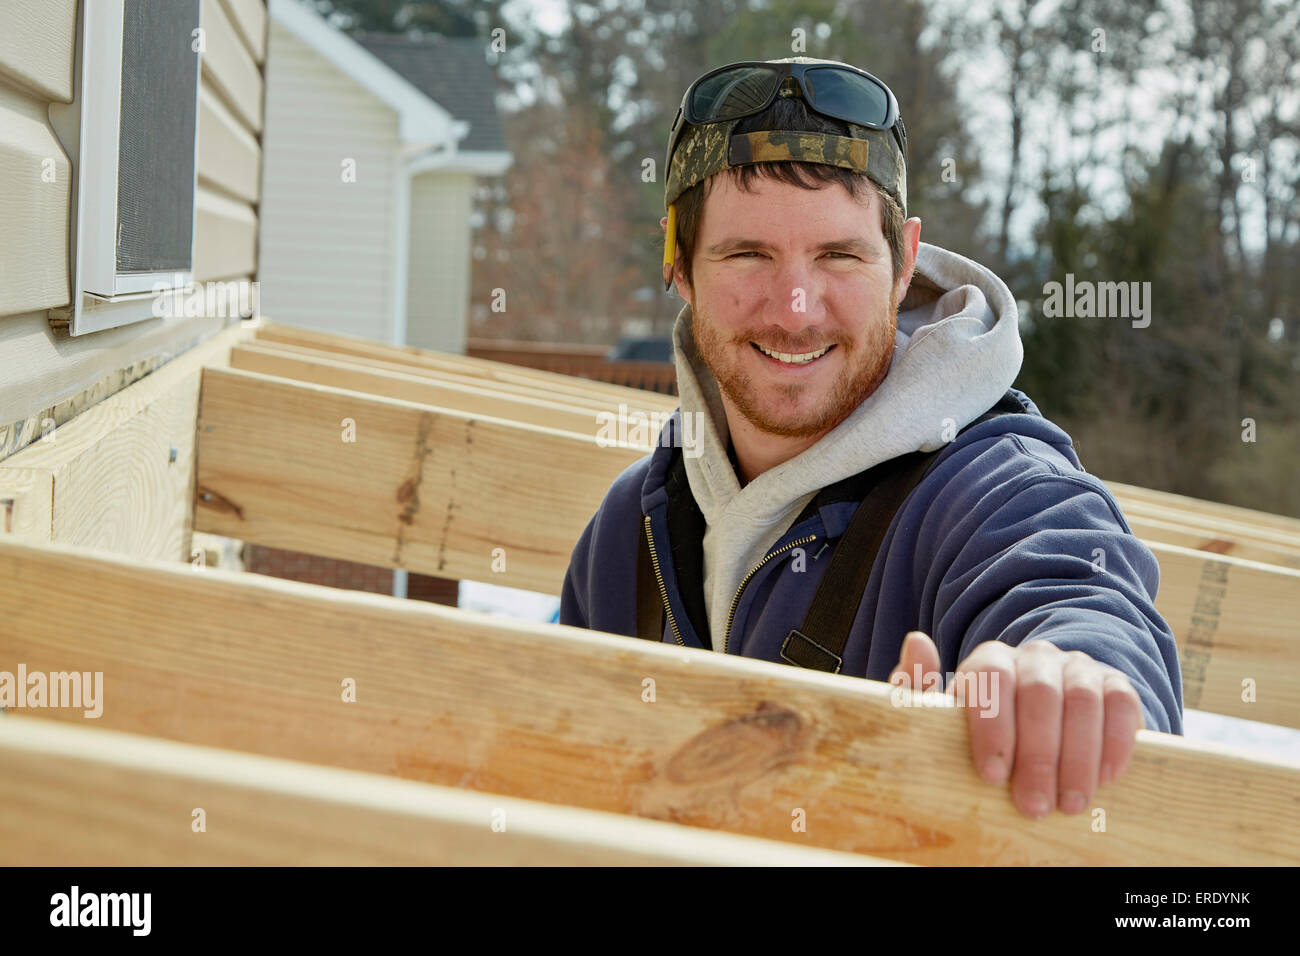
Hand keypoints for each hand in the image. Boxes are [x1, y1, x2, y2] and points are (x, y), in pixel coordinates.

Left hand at [889, 631, 1144, 818]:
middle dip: (1037, 755)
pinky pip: (1121, 705)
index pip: (990, 679)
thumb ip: (919, 689)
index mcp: (990, 661)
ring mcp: (1077, 668)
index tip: (991, 776)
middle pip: (1039, 694)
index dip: (992, 727)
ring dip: (1077, 757)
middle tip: (1033, 805)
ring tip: (1069, 804)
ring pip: (1082, 701)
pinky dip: (1114, 743)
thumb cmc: (985, 731)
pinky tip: (1104, 779)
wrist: (1040, 728)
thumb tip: (916, 642)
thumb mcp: (946, 718)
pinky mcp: (1114, 685)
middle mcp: (1035, 657)